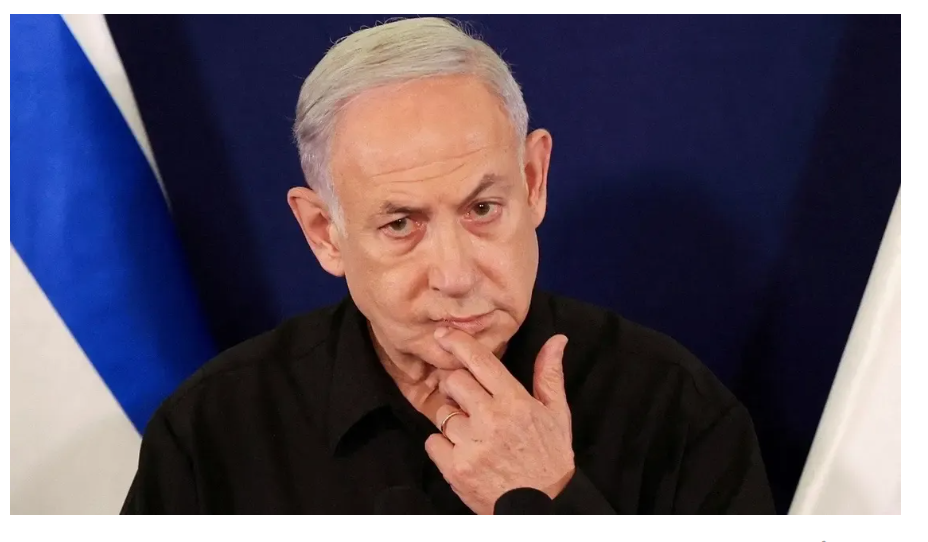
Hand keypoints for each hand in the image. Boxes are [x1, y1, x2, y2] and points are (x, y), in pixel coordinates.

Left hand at [424, 327, 574, 514]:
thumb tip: (557, 340)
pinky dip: (442, 446)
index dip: (458, 343)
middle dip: (456, 386)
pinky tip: (463, 452)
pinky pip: (432, 442)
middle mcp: (491, 419)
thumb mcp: (557, 415)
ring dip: (452, 420)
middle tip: (467, 399)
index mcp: (515, 402)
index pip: (480, 361)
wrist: (539, 509)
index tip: (443, 334)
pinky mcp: (455, 468)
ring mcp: (471, 444)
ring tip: (472, 433)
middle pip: (453, 382)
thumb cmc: (549, 459)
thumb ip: (550, 375)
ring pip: (442, 413)